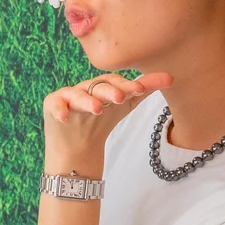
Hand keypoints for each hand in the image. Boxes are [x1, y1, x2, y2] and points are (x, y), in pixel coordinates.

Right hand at [42, 71, 167, 177]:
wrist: (77, 147)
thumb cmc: (102, 119)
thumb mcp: (125, 104)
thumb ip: (144, 89)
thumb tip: (172, 77)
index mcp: (102, 85)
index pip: (114, 81)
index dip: (126, 85)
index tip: (139, 90)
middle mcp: (85, 87)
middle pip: (96, 86)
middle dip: (108, 91)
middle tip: (119, 98)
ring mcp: (67, 96)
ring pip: (77, 94)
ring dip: (87, 100)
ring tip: (96, 108)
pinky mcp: (52, 106)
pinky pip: (55, 104)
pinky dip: (59, 109)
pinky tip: (64, 116)